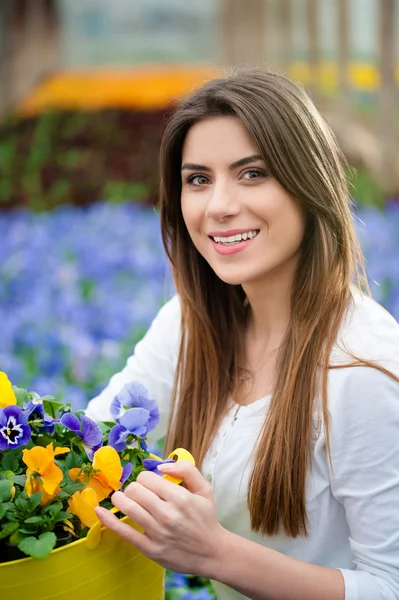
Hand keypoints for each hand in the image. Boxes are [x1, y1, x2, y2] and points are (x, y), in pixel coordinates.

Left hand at [94, 460, 226, 575]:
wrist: (212, 552)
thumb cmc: (206, 518)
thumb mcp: (204, 489)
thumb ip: (186, 470)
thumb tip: (161, 466)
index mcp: (180, 498)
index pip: (147, 479)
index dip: (144, 479)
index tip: (148, 484)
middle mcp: (167, 514)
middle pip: (135, 491)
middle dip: (133, 488)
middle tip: (137, 493)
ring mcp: (157, 532)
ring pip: (128, 507)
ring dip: (120, 499)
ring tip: (121, 498)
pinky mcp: (150, 548)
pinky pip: (124, 532)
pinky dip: (108, 520)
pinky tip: (99, 512)